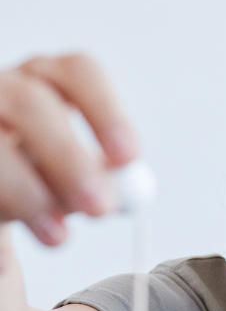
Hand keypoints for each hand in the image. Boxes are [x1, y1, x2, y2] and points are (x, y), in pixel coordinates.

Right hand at [0, 54, 137, 244]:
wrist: (1, 188)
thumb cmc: (44, 173)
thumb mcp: (77, 173)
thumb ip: (101, 178)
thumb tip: (120, 194)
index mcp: (49, 80)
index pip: (80, 73)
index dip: (107, 112)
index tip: (129, 157)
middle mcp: (6, 89)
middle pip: (33, 104)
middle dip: (70, 159)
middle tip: (100, 207)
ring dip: (30, 193)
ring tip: (58, 236)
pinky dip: (3, 204)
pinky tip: (11, 234)